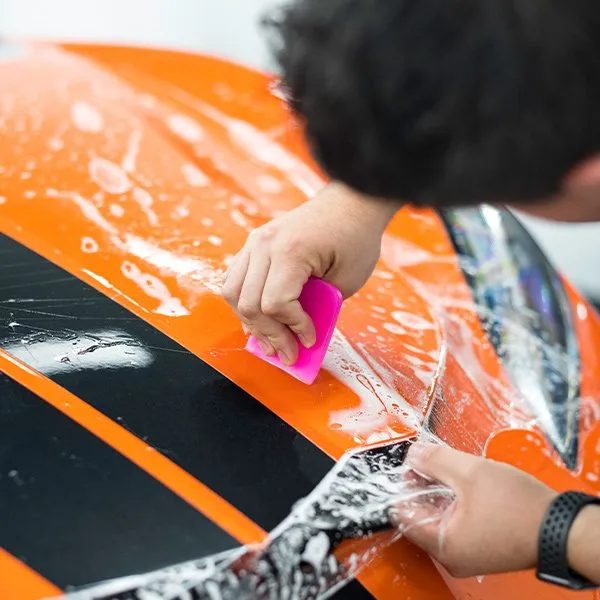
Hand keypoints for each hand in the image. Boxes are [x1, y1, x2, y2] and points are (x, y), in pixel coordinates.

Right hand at [222, 182, 398, 363]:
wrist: (352, 202)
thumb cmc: (356, 238)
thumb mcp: (346, 280)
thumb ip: (320, 308)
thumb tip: (299, 336)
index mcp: (289, 250)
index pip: (275, 304)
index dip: (292, 328)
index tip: (310, 338)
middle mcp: (265, 243)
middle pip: (248, 303)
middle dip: (268, 335)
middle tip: (287, 354)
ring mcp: (256, 240)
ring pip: (232, 292)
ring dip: (249, 321)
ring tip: (269, 340)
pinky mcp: (255, 242)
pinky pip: (235, 278)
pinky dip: (244, 302)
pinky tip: (259, 319)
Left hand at [395, 443, 556, 577]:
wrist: (561, 525)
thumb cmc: (522, 508)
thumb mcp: (470, 471)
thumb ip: (434, 459)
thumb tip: (413, 453)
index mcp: (443, 544)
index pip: (401, 512)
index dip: (403, 484)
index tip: (411, 466)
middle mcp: (450, 555)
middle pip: (418, 512)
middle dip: (422, 483)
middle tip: (431, 462)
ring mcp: (464, 551)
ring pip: (437, 514)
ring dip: (440, 489)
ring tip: (452, 470)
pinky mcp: (477, 543)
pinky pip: (454, 519)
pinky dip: (455, 499)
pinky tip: (465, 483)